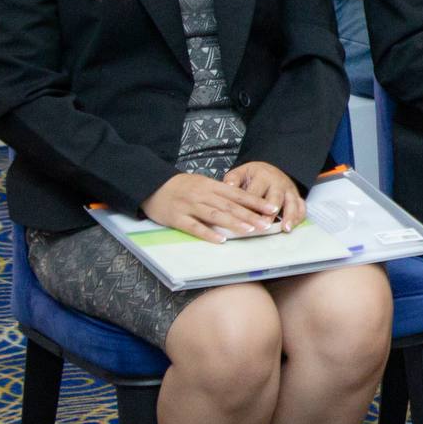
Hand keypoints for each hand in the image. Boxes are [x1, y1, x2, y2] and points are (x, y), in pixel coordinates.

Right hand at [140, 172, 282, 242]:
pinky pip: (194, 227)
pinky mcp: (177, 218)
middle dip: (250, 215)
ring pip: (215, 215)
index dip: (255, 202)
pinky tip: (220, 240)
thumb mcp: (203, 183)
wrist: (151, 185)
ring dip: (234, 223)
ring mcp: (189, 206)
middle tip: (266, 224)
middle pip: (230, 206)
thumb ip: (221, 193)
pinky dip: (208, 233)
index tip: (271, 209)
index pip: (237, 194)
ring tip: (249, 230)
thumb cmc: (182, 186)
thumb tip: (245, 202)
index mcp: (211, 186)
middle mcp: (202, 195)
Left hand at [222, 162, 303, 228]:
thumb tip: (228, 185)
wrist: (269, 170)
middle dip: (270, 212)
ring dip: (289, 216)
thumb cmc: (253, 176)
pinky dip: (298, 217)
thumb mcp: (240, 173)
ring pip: (291, 203)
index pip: (254, 192)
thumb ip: (232, 180)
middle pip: (275, 198)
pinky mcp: (296, 196)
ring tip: (285, 228)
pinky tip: (292, 226)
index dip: (248, 206)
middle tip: (265, 224)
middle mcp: (278, 182)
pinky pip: (301, 206)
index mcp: (262, 175)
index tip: (243, 218)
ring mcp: (289, 189)